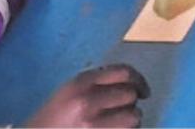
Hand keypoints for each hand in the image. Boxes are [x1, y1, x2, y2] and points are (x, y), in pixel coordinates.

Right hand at [26, 64, 149, 127]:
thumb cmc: (51, 120)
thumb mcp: (68, 92)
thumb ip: (95, 83)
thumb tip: (130, 81)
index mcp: (80, 83)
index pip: (123, 72)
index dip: (138, 80)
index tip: (143, 89)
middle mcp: (87, 101)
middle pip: (130, 94)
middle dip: (130, 103)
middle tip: (122, 111)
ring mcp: (93, 125)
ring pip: (134, 116)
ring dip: (130, 121)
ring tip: (117, 125)